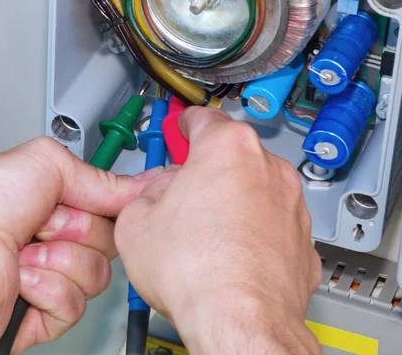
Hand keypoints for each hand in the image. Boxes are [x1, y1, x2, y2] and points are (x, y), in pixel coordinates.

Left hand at [0, 138, 147, 354]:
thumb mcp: (47, 163)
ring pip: (96, 278)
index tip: (113, 204)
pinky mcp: (40, 316)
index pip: (110, 212)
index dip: (113, 210)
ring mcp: (48, 279)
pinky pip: (74, 307)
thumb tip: (139, 185)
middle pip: (108, 245)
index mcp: (56, 206)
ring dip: (60, 260)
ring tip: (25, 252)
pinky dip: (48, 289)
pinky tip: (21, 279)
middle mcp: (54, 241)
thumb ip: (99, 176)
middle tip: (43, 223)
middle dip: (78, 230)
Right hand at [115, 107, 321, 354]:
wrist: (240, 320)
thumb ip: (144, 192)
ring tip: (203, 234)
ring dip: (231, 202)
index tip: (182, 128)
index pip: (204, 118)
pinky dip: (253, 232)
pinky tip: (229, 254)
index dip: (185, 123)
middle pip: (230, 156)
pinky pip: (272, 224)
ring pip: (254, 189)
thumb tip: (153, 195)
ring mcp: (290, 205)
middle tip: (181, 194)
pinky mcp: (303, 240)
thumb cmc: (198, 272)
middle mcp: (267, 169)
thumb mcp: (137, 220)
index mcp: (228, 149)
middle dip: (205, 170)